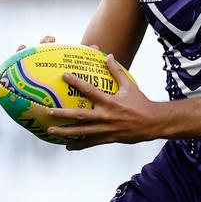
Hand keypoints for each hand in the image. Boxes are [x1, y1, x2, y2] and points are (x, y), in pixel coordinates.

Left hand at [46, 54, 163, 149]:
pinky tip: (67, 146)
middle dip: (62, 114)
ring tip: (51, 130)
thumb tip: (109, 56)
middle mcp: (105, 116)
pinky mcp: (108, 138)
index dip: (76, 82)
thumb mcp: (130, 86)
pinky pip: (90, 142)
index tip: (64, 76)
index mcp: (110, 101)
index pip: (90, 90)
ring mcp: (105, 129)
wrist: (152, 123)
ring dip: (65, 132)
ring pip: (82, 132)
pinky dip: (79, 145)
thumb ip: (117, 72)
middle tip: (48, 111)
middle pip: (80, 115)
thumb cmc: (140, 103)